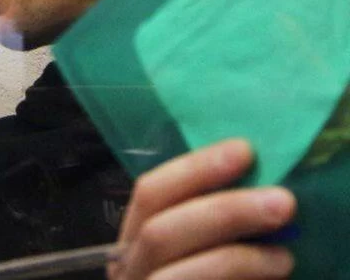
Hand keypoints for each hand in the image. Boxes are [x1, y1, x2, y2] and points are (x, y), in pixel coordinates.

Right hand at [110, 139, 296, 279]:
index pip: (150, 194)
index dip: (195, 168)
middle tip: (283, 202)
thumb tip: (266, 190)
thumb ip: (219, 233)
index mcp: (137, 245)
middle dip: (222, 208)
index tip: (245, 150)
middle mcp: (129, 271)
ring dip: (236, 253)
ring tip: (287, 254)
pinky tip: (277, 274)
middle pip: (159, 227)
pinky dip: (237, 275)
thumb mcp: (204, 256)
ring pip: (175, 266)